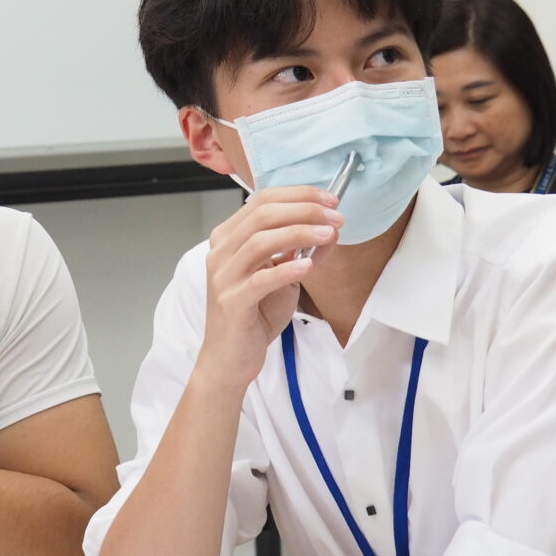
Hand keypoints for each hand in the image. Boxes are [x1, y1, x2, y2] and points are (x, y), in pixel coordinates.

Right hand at [198, 186, 342, 391]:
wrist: (229, 360)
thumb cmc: (253, 317)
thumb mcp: (282, 277)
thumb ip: (299, 252)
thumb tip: (330, 229)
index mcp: (229, 238)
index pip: (262, 201)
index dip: (298, 195)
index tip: (330, 200)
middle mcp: (221, 252)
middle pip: (262, 215)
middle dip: (304, 210)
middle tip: (334, 217)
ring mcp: (223, 276)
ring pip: (260, 241)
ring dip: (299, 232)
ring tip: (328, 234)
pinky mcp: (231, 302)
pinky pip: (260, 279)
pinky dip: (286, 269)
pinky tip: (308, 265)